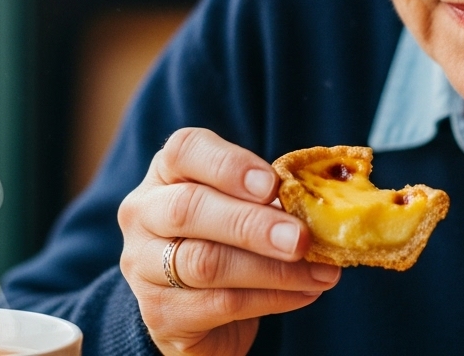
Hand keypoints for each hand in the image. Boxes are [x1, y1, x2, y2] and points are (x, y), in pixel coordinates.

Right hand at [118, 128, 340, 355]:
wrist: (198, 311)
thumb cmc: (228, 241)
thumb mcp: (243, 207)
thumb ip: (271, 200)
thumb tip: (321, 206)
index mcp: (167, 173)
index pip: (185, 150)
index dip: (229, 164)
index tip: (273, 184)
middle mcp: (143, 213)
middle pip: (189, 209)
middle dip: (253, 224)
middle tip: (302, 239)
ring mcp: (142, 265)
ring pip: (205, 262)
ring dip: (272, 269)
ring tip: (320, 272)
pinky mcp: (159, 313)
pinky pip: (218, 304)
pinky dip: (270, 299)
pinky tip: (304, 293)